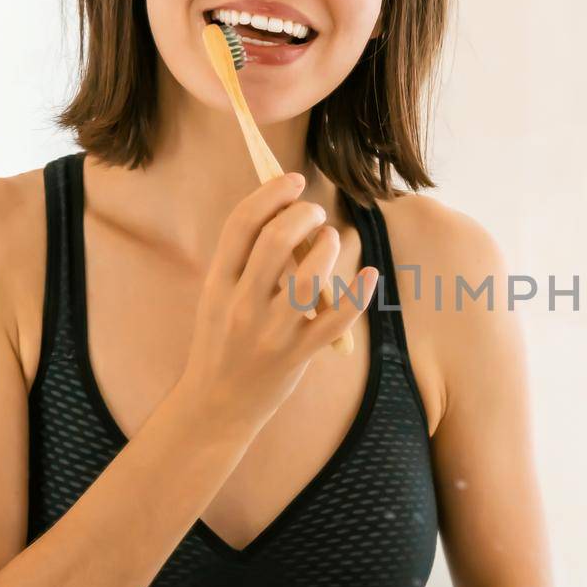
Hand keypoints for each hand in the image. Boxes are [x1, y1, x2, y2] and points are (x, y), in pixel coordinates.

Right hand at [178, 172, 377, 428]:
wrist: (216, 405)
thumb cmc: (221, 342)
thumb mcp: (217, 298)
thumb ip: (243, 262)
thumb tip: (284, 214)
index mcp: (217, 284)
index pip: (242, 224)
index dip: (271, 193)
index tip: (293, 181)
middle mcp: (242, 305)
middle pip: (277, 241)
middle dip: (304, 215)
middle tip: (315, 213)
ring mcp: (271, 332)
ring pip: (310, 276)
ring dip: (328, 247)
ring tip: (331, 240)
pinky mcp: (298, 354)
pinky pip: (337, 318)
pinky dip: (359, 293)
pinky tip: (370, 275)